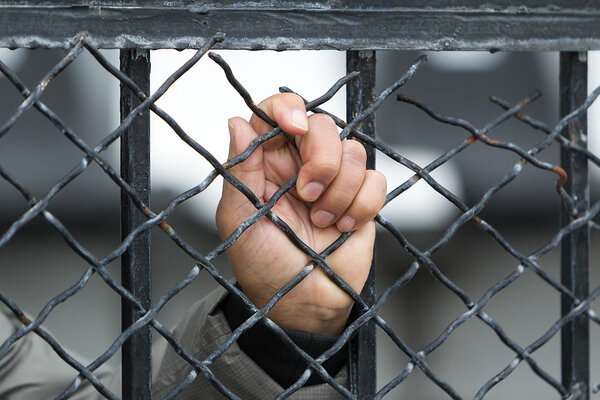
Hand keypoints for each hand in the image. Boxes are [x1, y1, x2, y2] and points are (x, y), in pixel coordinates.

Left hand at [216, 93, 385, 335]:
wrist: (303, 302)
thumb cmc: (264, 265)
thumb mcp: (240, 219)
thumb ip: (241, 170)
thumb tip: (237, 123)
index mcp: (266, 162)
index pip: (276, 112)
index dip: (288, 108)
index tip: (294, 126)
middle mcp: (301, 163)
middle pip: (323, 125)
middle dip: (321, 159)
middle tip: (307, 195)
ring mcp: (334, 179)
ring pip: (353, 151)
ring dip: (340, 191)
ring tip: (322, 221)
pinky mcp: (360, 197)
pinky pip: (375, 180)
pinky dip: (361, 205)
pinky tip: (342, 227)